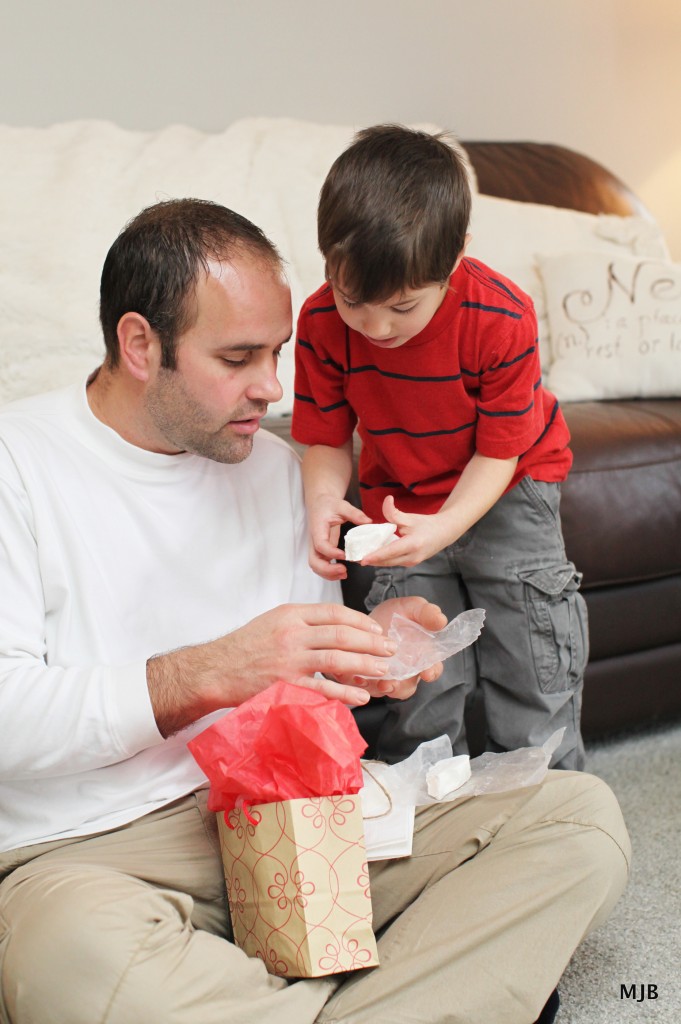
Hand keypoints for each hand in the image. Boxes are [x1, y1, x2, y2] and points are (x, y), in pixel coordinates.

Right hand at [148, 602, 398, 734]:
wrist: (215, 669)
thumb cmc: (244, 646)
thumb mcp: (273, 621)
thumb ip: (302, 622)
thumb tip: (335, 628)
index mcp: (291, 614)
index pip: (334, 612)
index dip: (360, 621)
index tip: (376, 629)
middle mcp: (293, 633)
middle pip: (341, 634)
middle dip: (371, 642)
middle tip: (390, 648)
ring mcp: (289, 660)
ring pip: (336, 658)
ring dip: (365, 664)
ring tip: (384, 669)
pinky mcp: (285, 685)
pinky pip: (321, 688)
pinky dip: (344, 692)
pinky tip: (361, 695)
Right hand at [307, 494, 371, 580]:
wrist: (320, 504)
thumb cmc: (329, 505)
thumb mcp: (342, 505)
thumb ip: (354, 513)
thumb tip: (369, 521)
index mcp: (317, 529)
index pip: (320, 545)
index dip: (330, 552)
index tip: (344, 555)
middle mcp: (314, 540)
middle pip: (313, 561)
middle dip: (327, 570)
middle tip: (344, 571)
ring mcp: (316, 547)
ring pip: (316, 566)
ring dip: (328, 574)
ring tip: (344, 574)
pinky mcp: (321, 551)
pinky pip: (321, 565)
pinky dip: (329, 572)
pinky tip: (342, 573)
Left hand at [338, 595, 446, 700]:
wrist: (368, 619)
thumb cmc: (395, 616)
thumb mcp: (411, 607)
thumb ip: (426, 612)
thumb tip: (441, 620)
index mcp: (422, 657)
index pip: (432, 669)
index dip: (431, 672)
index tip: (427, 672)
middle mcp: (406, 671)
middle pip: (408, 686)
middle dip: (401, 686)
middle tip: (393, 682)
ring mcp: (386, 677)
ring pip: (387, 690)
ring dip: (382, 687)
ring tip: (377, 681)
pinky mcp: (366, 680)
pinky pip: (364, 688)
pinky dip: (361, 684)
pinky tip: (356, 675)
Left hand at [361, 495, 458, 567]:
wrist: (445, 533)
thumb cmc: (427, 524)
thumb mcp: (410, 517)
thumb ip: (394, 512)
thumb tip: (386, 500)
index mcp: (413, 544)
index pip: (390, 552)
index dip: (375, 556)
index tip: (362, 559)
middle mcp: (412, 557)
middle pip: (387, 561)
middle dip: (370, 561)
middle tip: (354, 557)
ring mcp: (412, 562)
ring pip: (389, 564)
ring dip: (375, 561)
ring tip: (359, 557)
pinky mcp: (411, 563)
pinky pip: (393, 562)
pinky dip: (383, 560)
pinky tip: (372, 555)